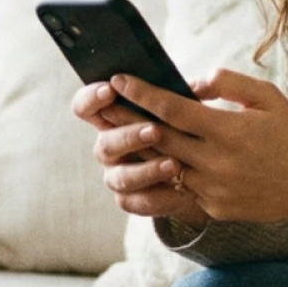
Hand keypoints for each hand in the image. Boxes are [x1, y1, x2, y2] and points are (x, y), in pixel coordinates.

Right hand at [70, 80, 206, 222]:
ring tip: (174, 165)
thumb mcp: (182, 107)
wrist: (198, 170)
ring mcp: (116, 175)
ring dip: (146, 170)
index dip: (92, 98)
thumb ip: (183, 94)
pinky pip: (138, 202)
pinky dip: (160, 197)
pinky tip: (182, 190)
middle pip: (104, 144)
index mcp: (111, 118)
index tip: (111, 89)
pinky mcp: (131, 200)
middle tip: (155, 131)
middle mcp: (108, 147)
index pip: (85, 106)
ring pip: (121, 177)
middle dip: (129, 137)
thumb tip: (202, 84)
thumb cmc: (184, 128)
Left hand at [109, 69, 287, 237]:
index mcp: (228, 130)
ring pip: (162, 168)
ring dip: (135, 149)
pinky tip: (141, 163)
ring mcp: (213, 189)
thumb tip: (192, 83)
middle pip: (157, 138)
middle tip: (98, 102)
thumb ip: (229, 84)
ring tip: (111, 132)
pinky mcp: (214, 209)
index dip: (142, 93)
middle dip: (125, 118)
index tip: (119, 78)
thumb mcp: (268, 97)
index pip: (172, 109)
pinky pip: (178, 191)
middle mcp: (216, 162)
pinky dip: (159, 177)